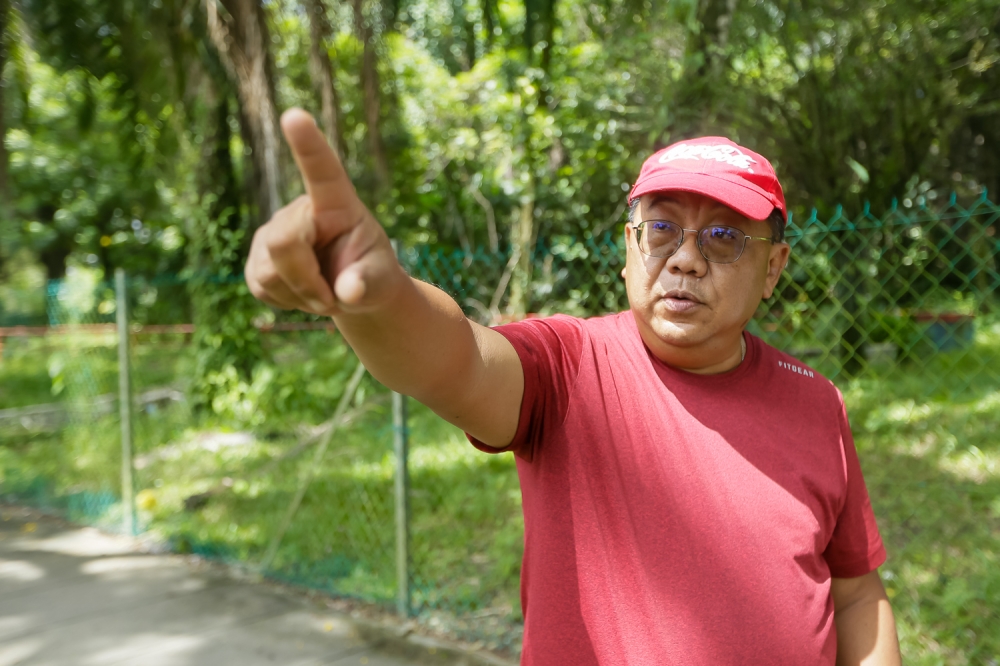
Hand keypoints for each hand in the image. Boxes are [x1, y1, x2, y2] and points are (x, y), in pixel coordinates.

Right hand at [245, 108, 402, 315]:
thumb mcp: (380, 281)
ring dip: (299, 295)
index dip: (307, 144)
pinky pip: (261, 286)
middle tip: (332, 299)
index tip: (295, 115)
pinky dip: (285, 300)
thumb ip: (367, 284)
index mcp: (337, 203)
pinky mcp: (257, 258)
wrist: (353, 291)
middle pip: (283, 243)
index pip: (322, 170)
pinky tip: (302, 293)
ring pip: (269, 271)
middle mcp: (300, 210)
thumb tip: (350, 291)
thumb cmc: (371, 275)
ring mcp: (273, 232)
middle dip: (306, 281)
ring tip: (323, 293)